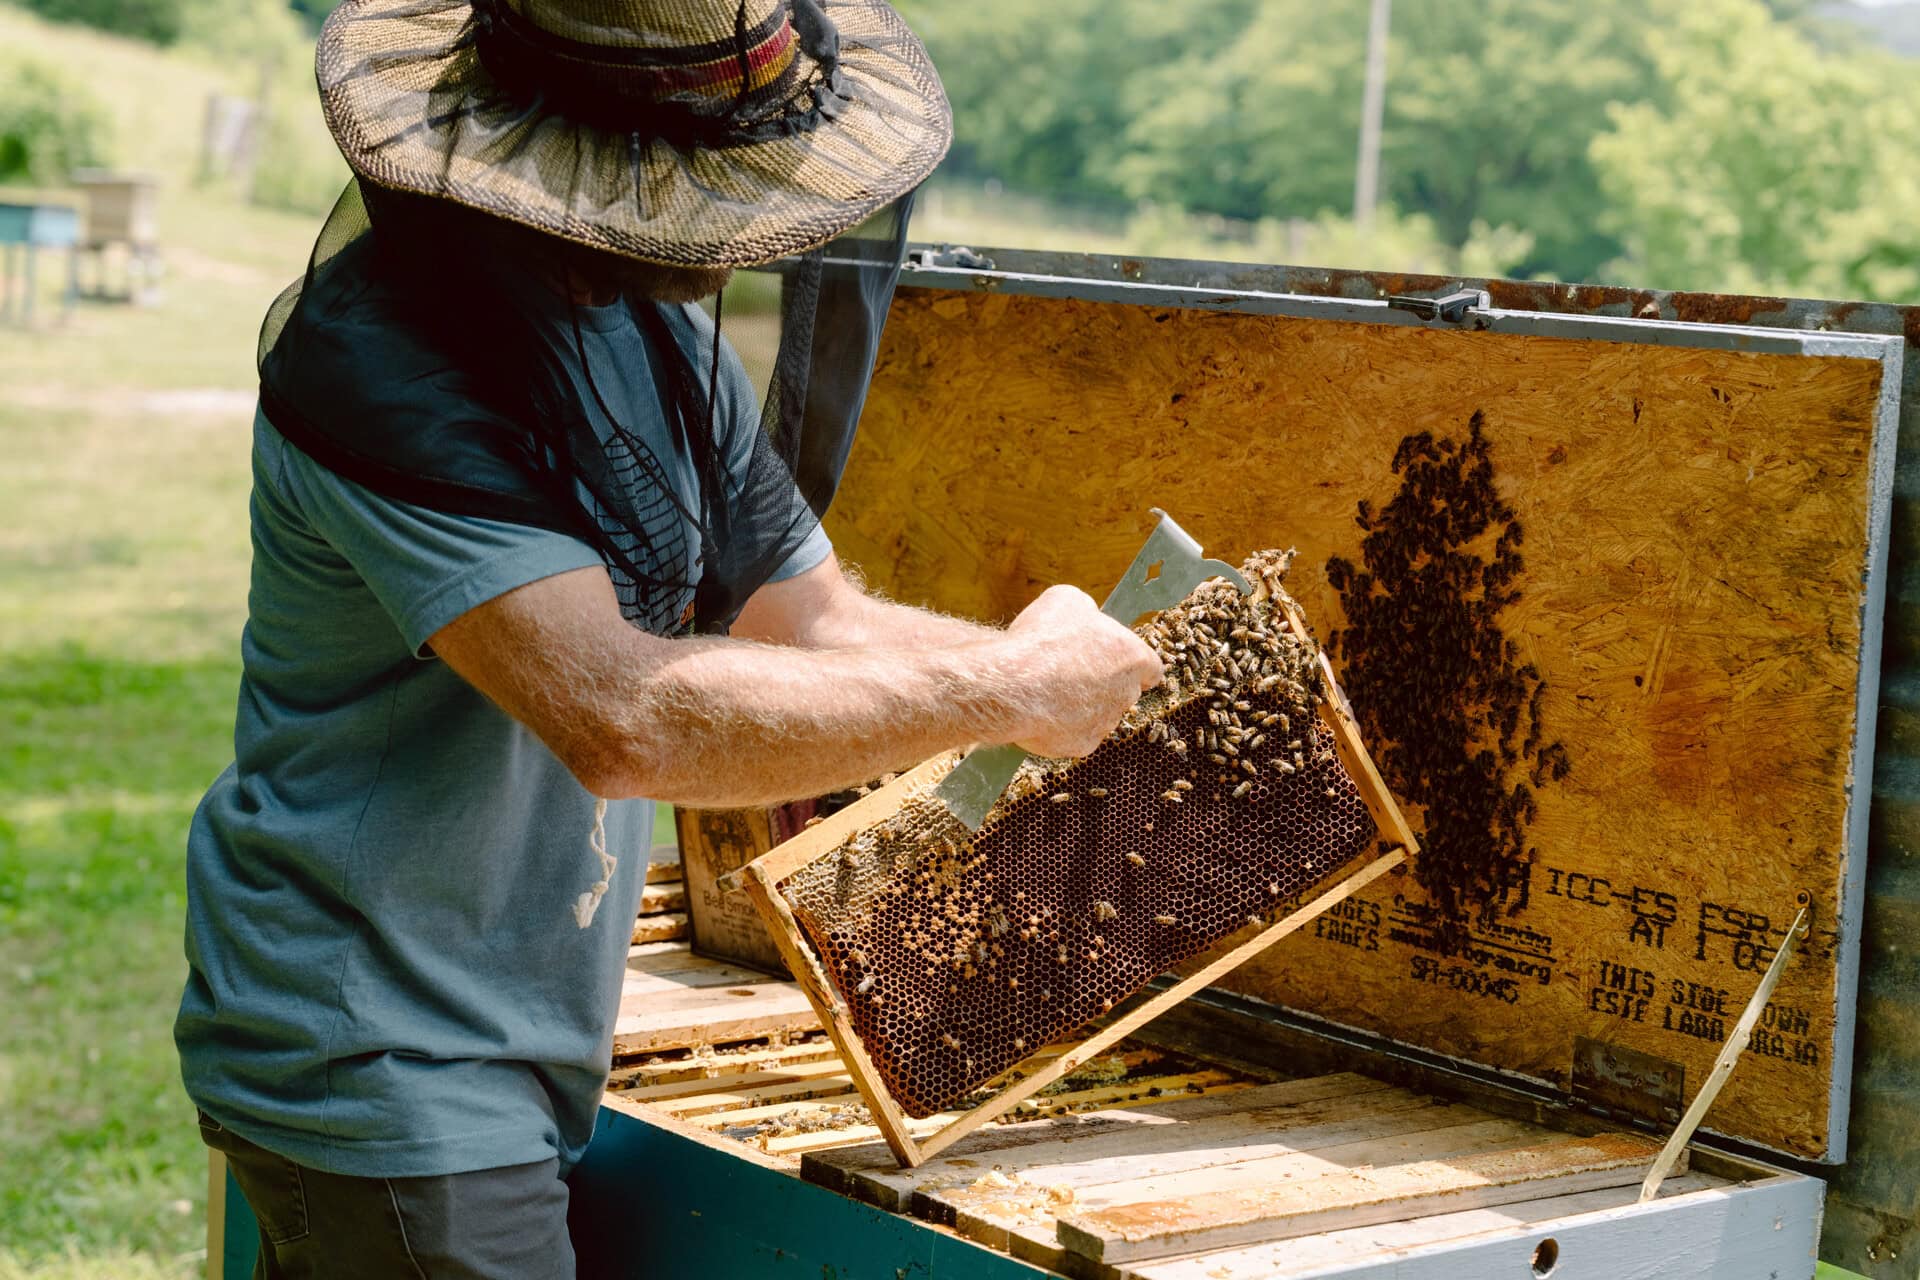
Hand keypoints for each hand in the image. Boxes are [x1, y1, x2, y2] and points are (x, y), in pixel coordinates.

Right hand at [1000, 585, 1163, 757]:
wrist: (1012, 685)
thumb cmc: (1042, 639)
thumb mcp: (1066, 600)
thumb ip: (1087, 611)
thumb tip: (1086, 617)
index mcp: (1132, 657)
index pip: (1151, 668)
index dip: (1132, 663)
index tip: (1115, 661)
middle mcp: (1126, 694)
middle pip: (1122, 690)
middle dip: (1101, 682)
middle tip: (1069, 669)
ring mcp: (1105, 723)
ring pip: (1098, 714)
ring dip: (1079, 704)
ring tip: (1046, 687)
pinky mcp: (1082, 745)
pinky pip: (1075, 734)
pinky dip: (1060, 725)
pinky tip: (1039, 708)